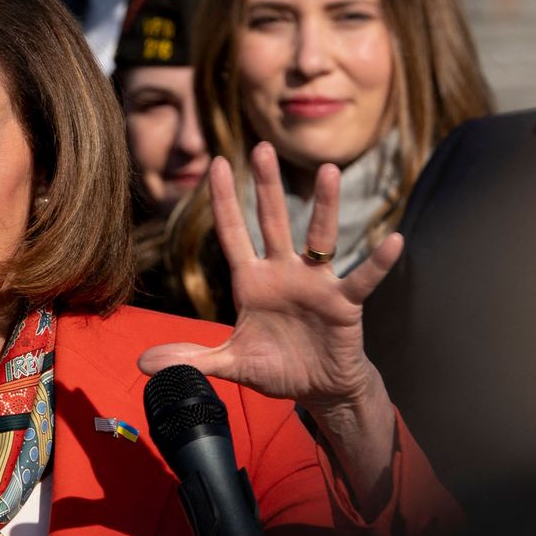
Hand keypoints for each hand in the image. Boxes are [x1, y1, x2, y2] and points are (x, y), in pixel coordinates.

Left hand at [138, 142, 400, 411]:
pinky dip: (378, 262)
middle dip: (266, 186)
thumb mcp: (229, 364)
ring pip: (319, 237)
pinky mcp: (343, 304)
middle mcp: (283, 273)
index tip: (214, 162)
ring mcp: (315, 284)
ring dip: (325, 206)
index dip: (223, 199)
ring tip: (329, 171)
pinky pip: (362, 279)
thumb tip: (142, 364)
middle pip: (273, 222)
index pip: (232, 232)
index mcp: (251, 282)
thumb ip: (191, 358)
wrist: (317, 388)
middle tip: (262, 146)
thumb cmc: (276, 368)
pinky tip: (392, 241)